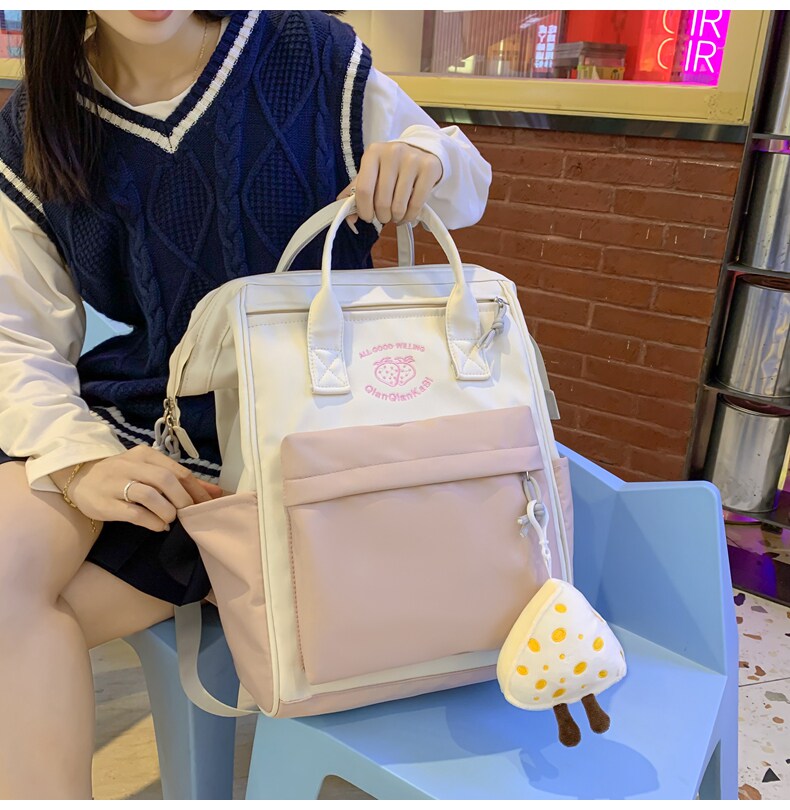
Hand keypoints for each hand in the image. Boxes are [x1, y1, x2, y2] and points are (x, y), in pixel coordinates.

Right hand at [53, 445, 223, 531]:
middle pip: (166, 481)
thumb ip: (180, 481)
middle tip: (189, 514)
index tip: (207, 505)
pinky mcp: (106, 504)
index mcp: (145, 455)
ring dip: (167, 511)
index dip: (196, 490)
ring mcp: (117, 484)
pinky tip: (158, 526)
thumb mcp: (149, 471)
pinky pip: (134, 513)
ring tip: (171, 520)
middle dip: (183, 500)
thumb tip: (214, 492)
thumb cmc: (122, 476)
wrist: (79, 479)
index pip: (178, 471)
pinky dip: (151, 521)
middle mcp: (131, 465)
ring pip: (150, 495)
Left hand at [337, 142, 442, 228]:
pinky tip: (407, 215)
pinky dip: (410, 217)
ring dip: (396, 218)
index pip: (363, 190)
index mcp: (373, 153)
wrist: (422, 152)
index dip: (364, 210)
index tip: (368, 217)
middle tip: (385, 216)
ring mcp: (412, 159)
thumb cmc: (392, 168)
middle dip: (382, 216)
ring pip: (399, 206)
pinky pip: (416, 205)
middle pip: (381, 201)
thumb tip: (348, 219)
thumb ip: (356, 193)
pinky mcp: (429, 168)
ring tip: (396, 215)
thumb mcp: (372, 174)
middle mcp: (392, 152)